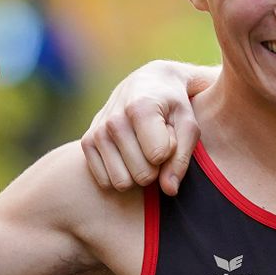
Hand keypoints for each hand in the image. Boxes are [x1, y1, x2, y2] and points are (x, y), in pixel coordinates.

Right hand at [80, 60, 201, 194]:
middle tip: (158, 143)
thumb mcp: (188, 125)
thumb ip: (182, 158)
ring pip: (122, 182)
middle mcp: (114, 120)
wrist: (146, 83)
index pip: (158, 156)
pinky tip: (128, 153)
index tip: (171, 133)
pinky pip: (105, 182)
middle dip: (156, 167)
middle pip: (142, 175)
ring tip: (143, 148)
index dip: (171, 151)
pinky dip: (120, 173)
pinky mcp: (86, 143)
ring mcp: (97, 132)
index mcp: (141, 109)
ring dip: (137, 172)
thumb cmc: (173, 106)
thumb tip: (169, 191)